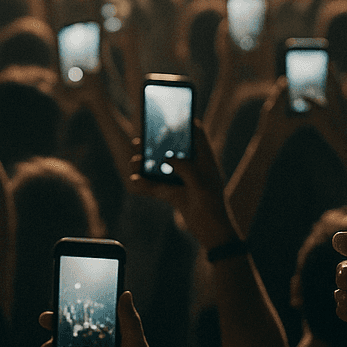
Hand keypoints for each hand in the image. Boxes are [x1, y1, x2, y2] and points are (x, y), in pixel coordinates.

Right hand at [129, 122, 240, 250]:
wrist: (212, 233)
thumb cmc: (212, 206)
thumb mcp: (200, 184)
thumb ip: (185, 168)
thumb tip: (167, 157)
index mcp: (205, 161)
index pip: (197, 136)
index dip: (187, 123)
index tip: (174, 113)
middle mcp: (193, 168)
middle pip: (174, 150)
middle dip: (157, 144)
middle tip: (141, 139)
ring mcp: (182, 181)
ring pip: (162, 167)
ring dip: (147, 164)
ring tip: (133, 161)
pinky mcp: (174, 195)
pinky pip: (157, 186)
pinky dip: (146, 184)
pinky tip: (135, 181)